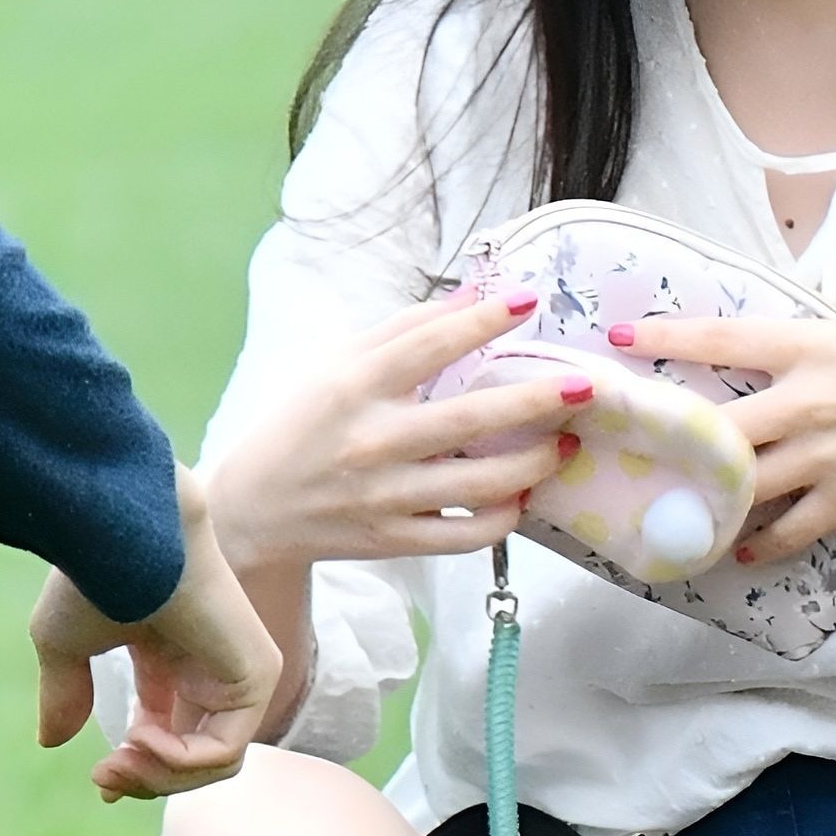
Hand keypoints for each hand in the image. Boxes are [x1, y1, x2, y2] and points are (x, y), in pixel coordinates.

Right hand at [31, 466, 282, 801]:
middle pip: (194, 757)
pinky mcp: (259, 675)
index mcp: (172, 658)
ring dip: (160, 778)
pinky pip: (225, 751)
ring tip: (120, 760)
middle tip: (104, 778)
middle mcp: (211, 666)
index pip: (169, 732)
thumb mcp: (67, 646)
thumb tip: (50, 742)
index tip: (100, 781)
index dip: (138, 767)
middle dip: (145, 779)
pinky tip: (142, 736)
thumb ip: (67, 694)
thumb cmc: (93, 575)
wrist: (121, 536)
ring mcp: (241, 671)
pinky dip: (179, 760)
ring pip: (215, 764)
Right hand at [204, 288, 594, 575]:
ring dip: (533, 464)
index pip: (428, 345)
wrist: (251, 509)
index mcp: (354, 386)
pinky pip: (463, 538)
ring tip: (565, 444)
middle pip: (467, 419)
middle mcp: (371, 441)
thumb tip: (472, 294)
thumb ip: (403, 329)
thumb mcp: (336, 363)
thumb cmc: (301, 423)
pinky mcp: (392, 540)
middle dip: (534, 400)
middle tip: (585, 385)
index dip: (483, 321)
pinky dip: (501, 519)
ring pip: (476, 486)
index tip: (530, 302)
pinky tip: (522, 496)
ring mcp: (384, 497)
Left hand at [621, 289, 835, 564]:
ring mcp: (826, 455)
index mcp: (816, 345)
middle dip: (670, 434)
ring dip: (706, 498)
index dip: (669, 337)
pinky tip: (739, 548)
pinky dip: (760, 542)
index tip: (623, 338)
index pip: (727, 338)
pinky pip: (789, 528)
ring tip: (672, 507)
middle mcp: (810, 401)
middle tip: (630, 442)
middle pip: (719, 424)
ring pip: (743, 484)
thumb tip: (814, 304)